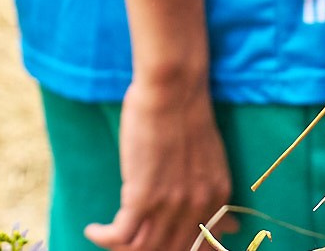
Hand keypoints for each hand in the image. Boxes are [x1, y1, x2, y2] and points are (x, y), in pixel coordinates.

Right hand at [86, 74, 233, 250]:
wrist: (173, 90)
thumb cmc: (188, 114)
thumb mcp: (214, 163)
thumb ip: (217, 198)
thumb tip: (230, 229)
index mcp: (217, 200)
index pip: (202, 247)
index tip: (162, 245)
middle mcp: (197, 209)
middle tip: (129, 241)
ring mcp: (169, 204)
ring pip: (145, 249)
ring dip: (122, 249)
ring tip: (109, 238)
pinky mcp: (141, 195)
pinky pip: (121, 235)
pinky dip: (104, 238)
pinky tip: (94, 230)